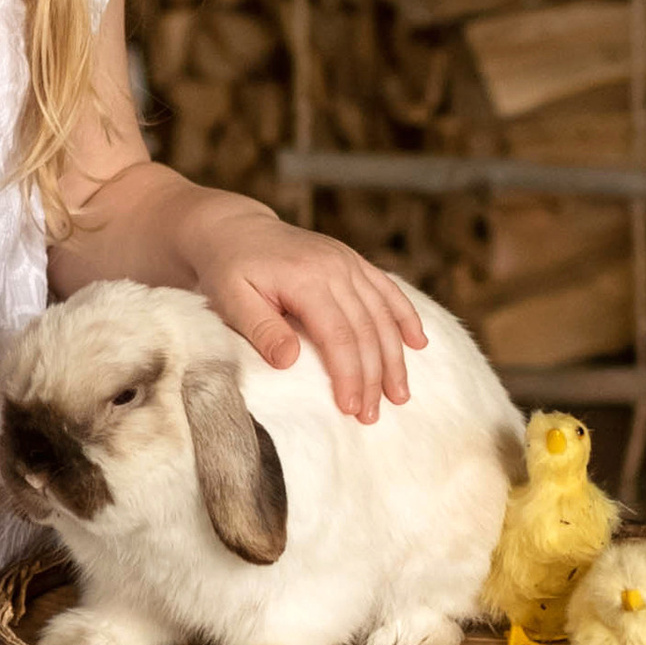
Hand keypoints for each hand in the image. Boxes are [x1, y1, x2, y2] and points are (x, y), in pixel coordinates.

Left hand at [183, 198, 424, 424]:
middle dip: (374, 377)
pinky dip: (406, 317)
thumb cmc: (228, 270)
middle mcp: (335, 267)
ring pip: (383, 315)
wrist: (234, 229)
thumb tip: (289, 362)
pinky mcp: (352, 261)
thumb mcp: (231, 299)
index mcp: (306, 277)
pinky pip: (387, 290)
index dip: (349, 375)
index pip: (339, 336)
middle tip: (373, 416)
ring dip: (394, 357)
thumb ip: (261, 329)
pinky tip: (418, 344)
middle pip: (366, 330)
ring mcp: (347, 261)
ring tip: (399, 395)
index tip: (351, 408)